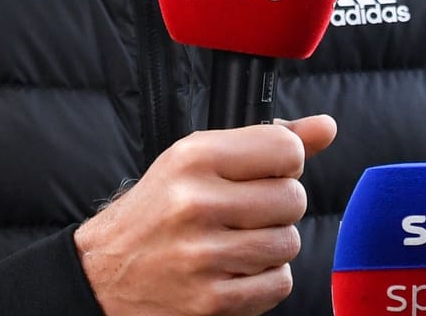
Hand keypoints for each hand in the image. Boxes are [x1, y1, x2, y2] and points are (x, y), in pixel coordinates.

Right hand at [74, 115, 337, 315]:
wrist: (100, 275)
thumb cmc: (157, 211)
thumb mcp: (198, 160)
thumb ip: (266, 142)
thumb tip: (326, 127)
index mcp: (194, 158)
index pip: (286, 149)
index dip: (285, 163)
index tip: (265, 173)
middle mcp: (196, 203)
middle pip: (293, 199)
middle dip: (279, 206)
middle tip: (247, 212)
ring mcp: (203, 255)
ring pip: (289, 243)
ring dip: (272, 244)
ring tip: (238, 241)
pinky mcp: (210, 300)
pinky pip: (278, 283)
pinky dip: (265, 278)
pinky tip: (235, 269)